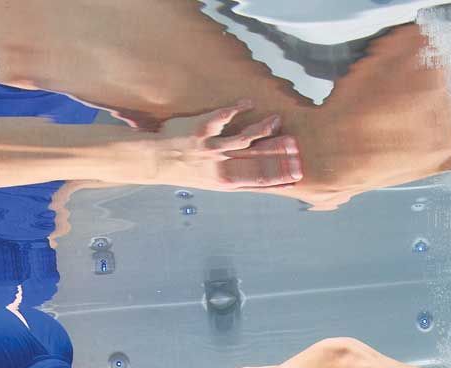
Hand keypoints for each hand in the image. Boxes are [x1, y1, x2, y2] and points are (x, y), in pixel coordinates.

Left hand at [143, 101, 304, 190]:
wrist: (153, 161)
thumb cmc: (182, 169)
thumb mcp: (209, 180)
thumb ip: (231, 177)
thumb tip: (255, 175)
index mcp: (224, 182)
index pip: (258, 181)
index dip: (279, 179)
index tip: (297, 175)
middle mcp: (219, 166)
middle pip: (257, 161)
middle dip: (279, 154)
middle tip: (297, 148)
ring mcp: (210, 149)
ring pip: (244, 139)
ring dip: (263, 129)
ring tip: (276, 120)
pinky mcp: (200, 129)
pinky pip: (224, 117)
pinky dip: (238, 108)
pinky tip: (249, 103)